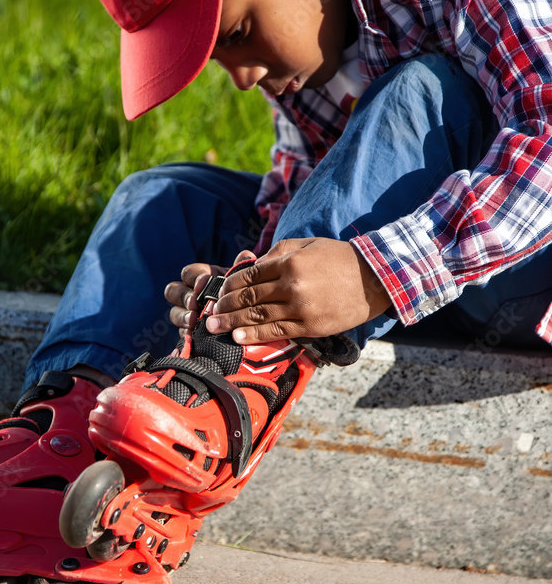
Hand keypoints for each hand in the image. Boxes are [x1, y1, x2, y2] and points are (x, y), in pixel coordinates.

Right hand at [164, 251, 257, 330]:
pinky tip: (193, 334)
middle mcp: (190, 294)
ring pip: (174, 312)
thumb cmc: (241, 296)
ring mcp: (187, 314)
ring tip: (193, 320)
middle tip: (195, 303)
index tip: (203, 284)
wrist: (244, 320)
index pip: (188, 273)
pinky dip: (186, 332)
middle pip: (173, 291)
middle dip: (183, 297)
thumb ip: (242, 269)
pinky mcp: (189, 332)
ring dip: (182, 315)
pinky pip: (181, 332)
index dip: (194, 277)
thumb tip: (246, 255)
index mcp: (201, 278)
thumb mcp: (243, 282)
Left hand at [205, 238, 391, 342]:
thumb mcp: (307, 245)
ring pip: (257, 317)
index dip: (229, 286)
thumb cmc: (338, 258)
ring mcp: (301, 308)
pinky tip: (238, 338)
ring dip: (232, 323)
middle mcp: (292, 285)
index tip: (218, 293)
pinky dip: (254, 336)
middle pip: (249, 298)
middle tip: (210, 313)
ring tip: (215, 327)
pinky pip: (276, 332)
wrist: (374, 279)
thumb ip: (277, 254)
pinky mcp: (310, 326)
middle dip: (225, 306)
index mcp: (289, 262)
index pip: (249, 275)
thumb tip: (251, 266)